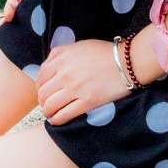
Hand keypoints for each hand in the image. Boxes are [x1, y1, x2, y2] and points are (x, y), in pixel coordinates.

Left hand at [36, 36, 157, 125]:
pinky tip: (56, 121)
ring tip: (50, 114)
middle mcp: (65, 73)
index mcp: (62, 57)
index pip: (41, 76)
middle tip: (46, 105)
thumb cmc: (105, 52)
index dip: (39, 87)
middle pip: (43, 92)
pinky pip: (66, 114)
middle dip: (42, 101)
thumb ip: (60, 54)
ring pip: (51, 105)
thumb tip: (46, 68)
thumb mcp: (78, 46)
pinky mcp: (87, 101)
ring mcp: (76, 88)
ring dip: (48, 112)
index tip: (43, 92)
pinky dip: (58, 120)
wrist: (128, 62)